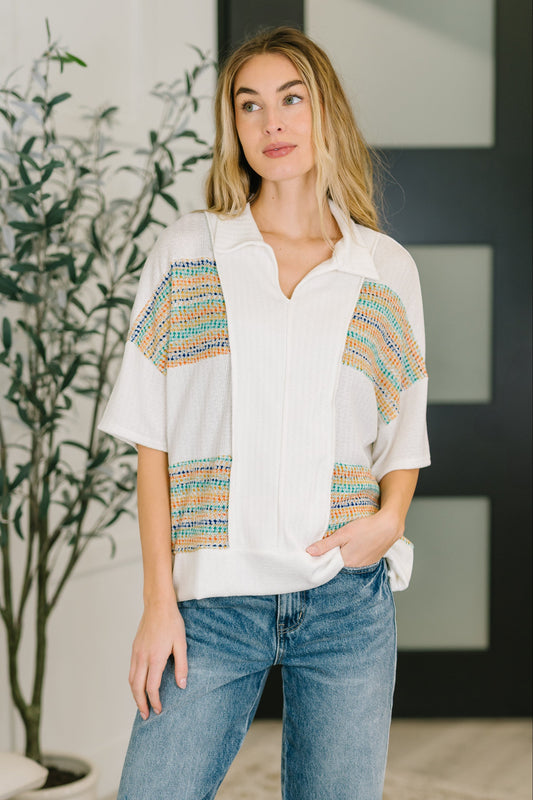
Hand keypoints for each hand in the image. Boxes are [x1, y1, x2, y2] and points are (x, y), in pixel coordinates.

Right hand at [129, 599, 187, 719]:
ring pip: (131, 680)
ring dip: (135, 695)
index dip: (155, 701)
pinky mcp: (134, 648)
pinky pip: (131, 670)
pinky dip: (134, 683)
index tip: (159, 710)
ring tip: (141, 705)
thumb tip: (181, 685)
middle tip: (146, 715)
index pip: (151, 687)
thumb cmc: (172, 623)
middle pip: (137, 688)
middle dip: (141, 704)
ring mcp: (136, 653)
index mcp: (155, 658)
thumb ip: (182, 665)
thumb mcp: (181, 644)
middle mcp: (142, 657)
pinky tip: (139, 686)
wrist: (158, 605)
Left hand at [306, 509, 402, 567]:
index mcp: (346, 562)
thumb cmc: (366, 528)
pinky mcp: (372, 559)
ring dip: (344, 555)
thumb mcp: (343, 534)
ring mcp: (365, 564)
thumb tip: (309, 552)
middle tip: (327, 545)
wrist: (389, 526)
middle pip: (338, 564)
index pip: (329, 565)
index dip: (322, 558)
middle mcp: (356, 567)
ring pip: (349, 562)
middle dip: (332, 557)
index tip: (315, 552)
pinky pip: (358, 560)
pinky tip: (355, 545)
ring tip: (342, 544)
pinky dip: (354, 554)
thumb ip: (326, 545)